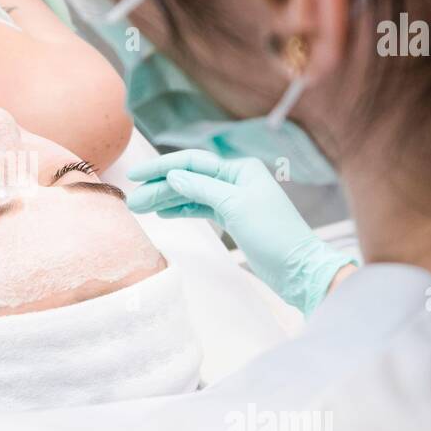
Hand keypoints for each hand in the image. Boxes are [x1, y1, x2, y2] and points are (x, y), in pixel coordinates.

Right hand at [126, 150, 355, 315]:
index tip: (136, 176)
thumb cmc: (272, 234)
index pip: (192, 162)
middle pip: (189, 179)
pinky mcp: (233, 219)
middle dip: (160, 188)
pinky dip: (182, 210)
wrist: (298, 268)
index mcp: (239, 170)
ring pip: (192, 195)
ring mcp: (234, 200)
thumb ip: (201, 189)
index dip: (162, 168)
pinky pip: (201, 209)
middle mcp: (235, 180)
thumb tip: (173, 175)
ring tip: (141, 208)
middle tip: (133, 202)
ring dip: (167, 200)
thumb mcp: (234, 206)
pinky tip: (164, 213)